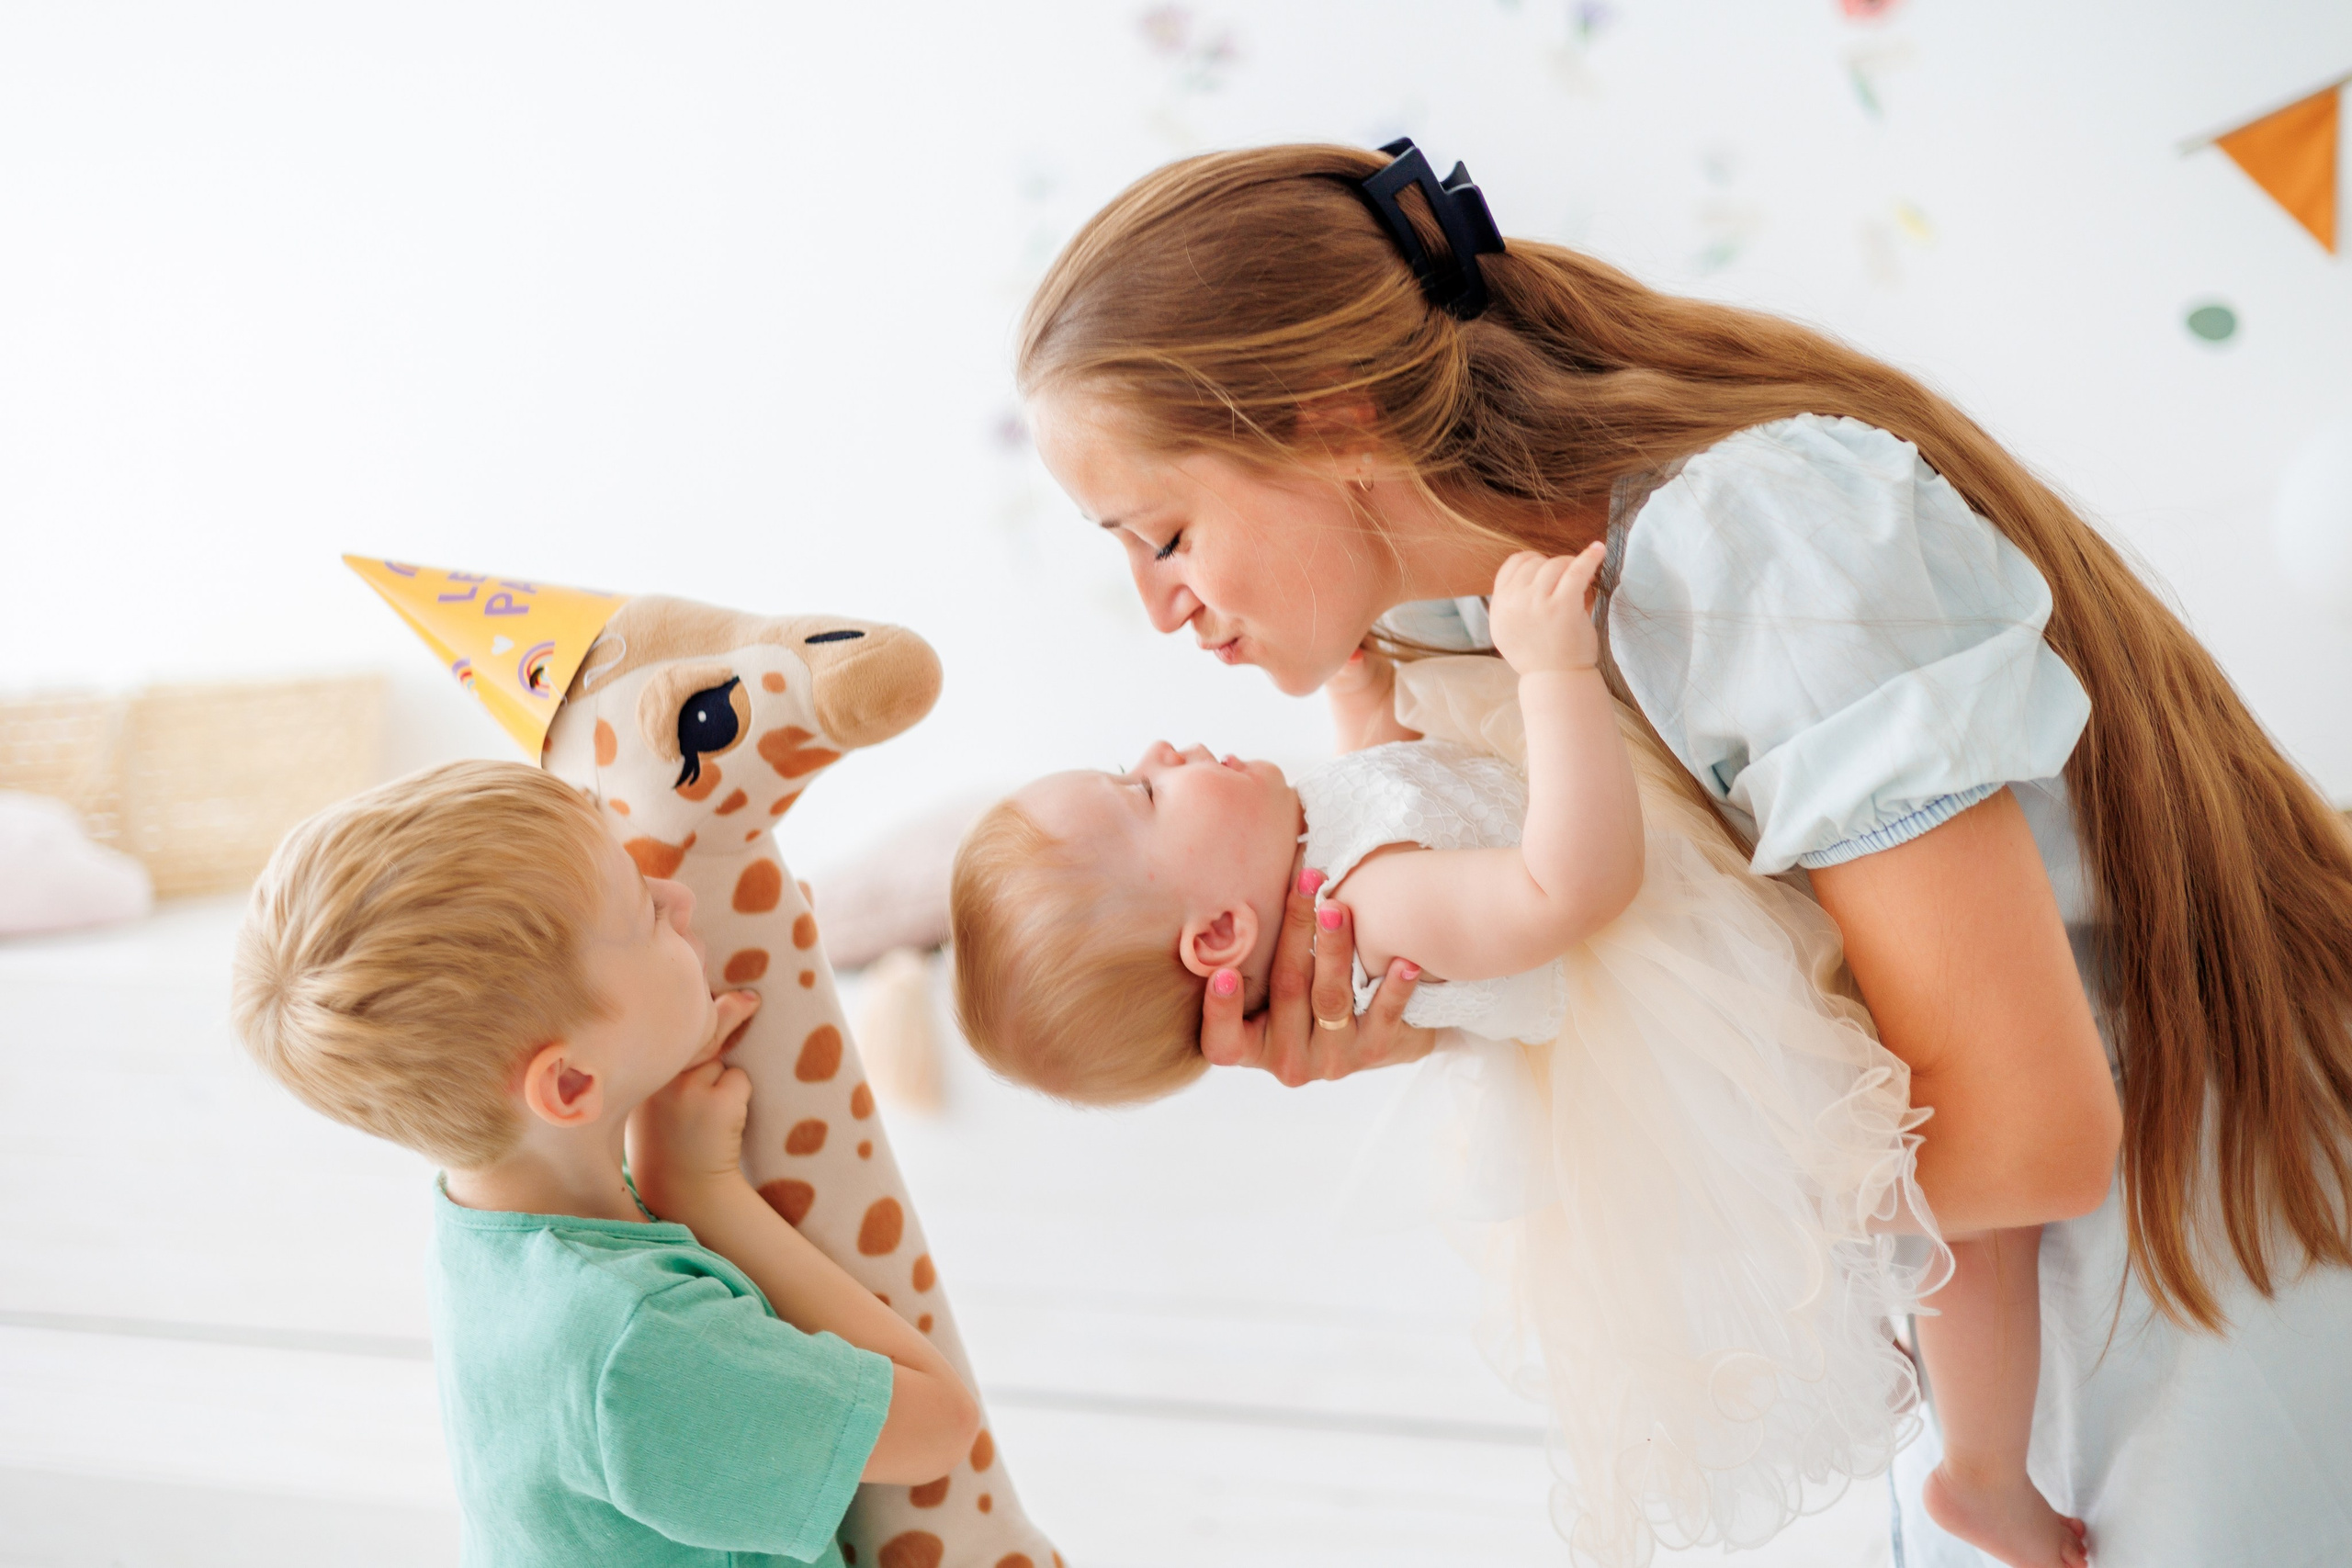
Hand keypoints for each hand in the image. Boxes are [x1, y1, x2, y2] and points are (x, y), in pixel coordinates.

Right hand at [627, 990, 760, 1218]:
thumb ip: (687, 1049)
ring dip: (725, 1075)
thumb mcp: (668, 1089)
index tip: (695, 943)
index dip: (676, 984)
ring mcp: (686, 1087)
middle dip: (730, 1008)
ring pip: (722, 1055)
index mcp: (635, 1069)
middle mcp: (656, 1074)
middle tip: (751, 998)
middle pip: (701, 1026)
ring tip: (703, 1111)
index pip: (658, 1016)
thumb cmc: (672, 1133)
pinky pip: (740, 1080)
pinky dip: (738, 1095)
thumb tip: (740, 998)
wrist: (684, 1188)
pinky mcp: (718, 1100)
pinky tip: (720, 1123)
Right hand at [1199, 864, 1436, 1085]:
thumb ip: (1249, 959)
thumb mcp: (1265, 990)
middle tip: (1305, 886)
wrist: (1367, 1033)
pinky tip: (1404, 962)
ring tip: (1338, 908)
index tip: (1225, 973)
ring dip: (1334, 949)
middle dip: (1295, 932)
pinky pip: (1383, 1016)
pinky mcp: (1373, 1052)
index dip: (1221, 1009)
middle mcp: (1287, 1061)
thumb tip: (1239, 884)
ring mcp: (1332, 1060)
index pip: (1222, 1041)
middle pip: (1286, 991)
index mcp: (1249, 1047)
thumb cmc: (1299, 997)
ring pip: (1330, 998)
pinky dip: (1394, 987)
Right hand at [1487, 544, 1604, 674]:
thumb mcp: (1507, 628)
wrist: (1554, 680)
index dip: (1533, 561)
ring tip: (1582, 578)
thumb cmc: (1537, 655)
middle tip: (1569, 580)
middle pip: (1536, 562)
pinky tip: (1599, 549)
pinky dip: (1589, 557)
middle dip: (1554, 566)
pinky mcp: (1563, 606)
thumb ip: (1511, 601)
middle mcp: (1515, 601)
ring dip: (1571, 566)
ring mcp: (1538, 602)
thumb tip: (1533, 568)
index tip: (1547, 570)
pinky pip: (1577, 571)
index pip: (1513, 564)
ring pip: (1556, 564)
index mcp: (1500, 604)